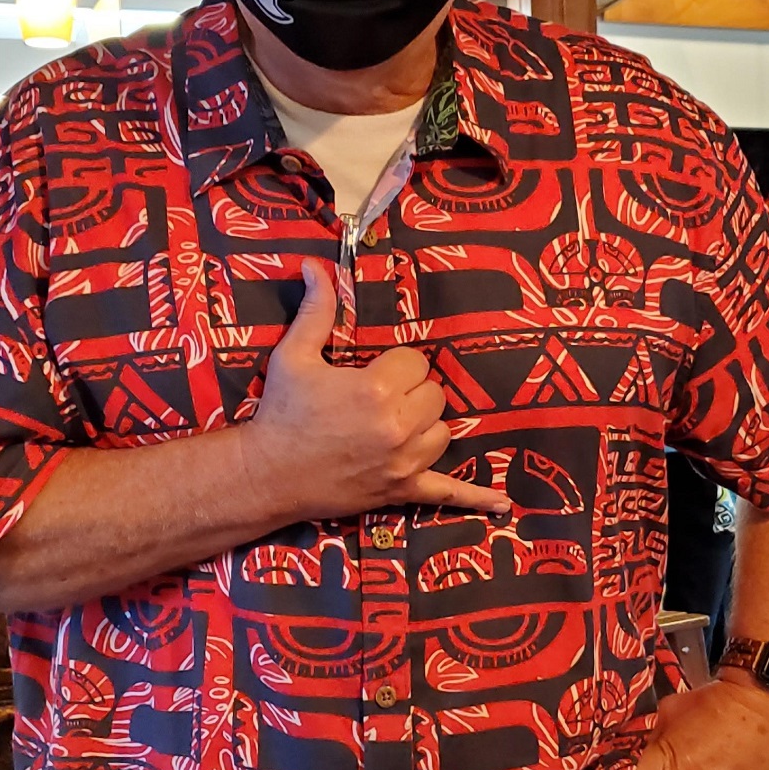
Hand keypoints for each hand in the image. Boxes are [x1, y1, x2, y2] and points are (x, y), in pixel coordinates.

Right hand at [237, 259, 509, 520]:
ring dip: (426, 426)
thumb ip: (316, 309)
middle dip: (412, 392)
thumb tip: (316, 265)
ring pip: (443, 432)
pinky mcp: (402, 490)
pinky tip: (501, 504)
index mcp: (376, 389)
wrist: (266, 473)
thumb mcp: (294, 355)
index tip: (371, 374)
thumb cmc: (280, 411)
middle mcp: (397, 426)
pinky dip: (475, 498)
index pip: (415, 362)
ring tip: (396, 425)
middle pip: (434, 394)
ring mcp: (403, 462)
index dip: (395, 365)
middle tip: (380, 398)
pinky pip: (447, 493)